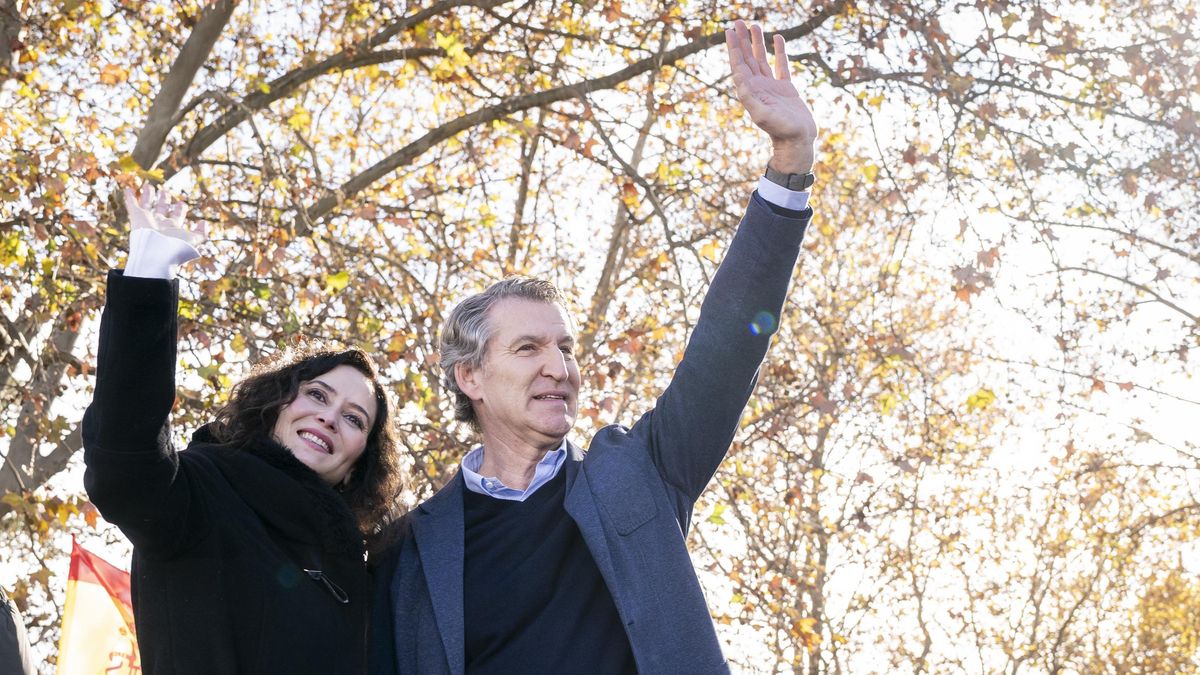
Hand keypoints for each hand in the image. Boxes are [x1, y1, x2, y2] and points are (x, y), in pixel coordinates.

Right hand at [124, 184, 204, 246]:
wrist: (157, 251)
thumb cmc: (176, 246)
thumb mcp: (194, 239)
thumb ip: (201, 233)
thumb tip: (203, 222)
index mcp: (172, 228)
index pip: (176, 216)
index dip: (179, 210)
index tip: (181, 203)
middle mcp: (159, 223)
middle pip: (161, 209)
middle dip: (164, 200)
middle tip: (165, 192)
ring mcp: (147, 219)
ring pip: (147, 204)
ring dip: (148, 195)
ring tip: (148, 186)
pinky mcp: (137, 216)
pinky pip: (132, 204)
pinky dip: (130, 196)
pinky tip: (128, 189)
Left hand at [725, 20, 817, 172]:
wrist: (797, 141)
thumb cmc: (780, 130)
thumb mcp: (762, 115)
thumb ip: (750, 98)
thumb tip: (739, 80)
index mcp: (750, 91)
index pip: (738, 64)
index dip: (733, 48)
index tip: (730, 31)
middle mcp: (758, 87)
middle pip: (747, 58)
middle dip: (741, 40)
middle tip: (737, 22)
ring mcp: (771, 87)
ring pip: (761, 59)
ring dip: (757, 43)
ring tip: (754, 25)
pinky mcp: (786, 88)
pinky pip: (781, 65)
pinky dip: (779, 51)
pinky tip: (777, 38)